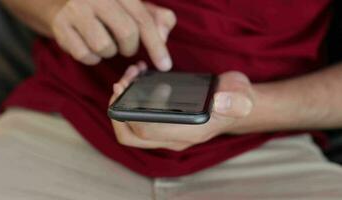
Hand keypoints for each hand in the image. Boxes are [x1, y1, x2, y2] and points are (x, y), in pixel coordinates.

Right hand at [49, 0, 175, 69]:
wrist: (64, 2)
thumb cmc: (107, 8)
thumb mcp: (134, 8)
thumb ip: (156, 19)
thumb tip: (163, 36)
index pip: (143, 20)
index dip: (157, 46)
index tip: (165, 65)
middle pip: (127, 34)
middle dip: (130, 47)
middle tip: (125, 46)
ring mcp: (76, 9)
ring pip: (104, 47)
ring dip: (109, 51)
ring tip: (103, 41)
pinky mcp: (60, 26)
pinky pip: (85, 55)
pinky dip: (92, 57)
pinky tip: (89, 45)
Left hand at [109, 64, 254, 150]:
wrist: (235, 102)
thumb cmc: (236, 99)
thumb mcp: (242, 96)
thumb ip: (235, 101)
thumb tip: (220, 101)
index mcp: (188, 132)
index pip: (147, 132)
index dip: (128, 113)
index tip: (123, 88)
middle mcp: (173, 136)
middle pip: (131, 136)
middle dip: (118, 111)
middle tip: (120, 84)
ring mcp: (167, 131)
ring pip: (131, 128)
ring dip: (123, 104)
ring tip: (129, 76)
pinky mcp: (165, 121)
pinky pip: (139, 117)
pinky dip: (131, 99)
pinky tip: (138, 77)